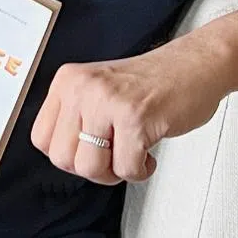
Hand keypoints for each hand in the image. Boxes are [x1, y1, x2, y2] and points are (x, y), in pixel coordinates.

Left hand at [30, 53, 224, 184]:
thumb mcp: (97, 90)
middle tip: (114, 156)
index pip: (41, 139)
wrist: (195, 65)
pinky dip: (140, 171)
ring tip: (131, 153)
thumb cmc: (151, 83)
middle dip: (91, 168)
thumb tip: (61, 156)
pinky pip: (126, 170)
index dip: (68, 154)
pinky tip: (149, 153)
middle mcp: (82, 87)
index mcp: (68, 80)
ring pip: (90, 168)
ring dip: (115, 173)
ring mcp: (108, 102)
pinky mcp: (135, 118)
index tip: (89, 149)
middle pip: (63, 159)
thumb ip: (74, 117)